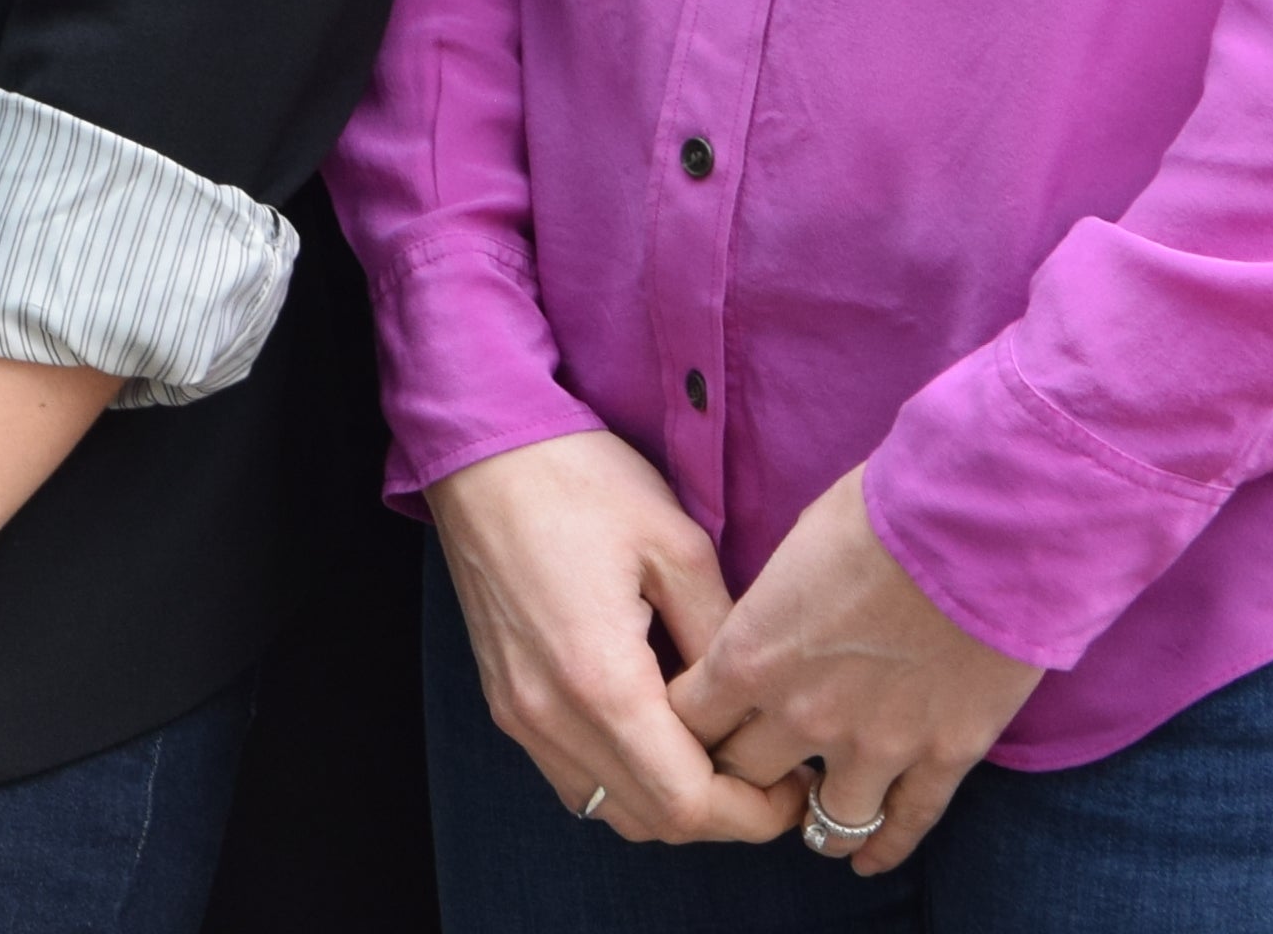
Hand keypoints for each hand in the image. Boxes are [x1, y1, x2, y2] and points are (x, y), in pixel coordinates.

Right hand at [426, 430, 796, 844]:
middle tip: (771, 776)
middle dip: (724, 815)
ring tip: (718, 756)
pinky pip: (575, 776)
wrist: (479, 450)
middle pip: (652, 821)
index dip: (754, 814)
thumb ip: (724, 643)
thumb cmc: (580, 483)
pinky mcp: (505, 700)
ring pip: (610, 808)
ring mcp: (518, 712)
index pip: (688, 803)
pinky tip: (660, 734)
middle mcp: (549, 715)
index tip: (794, 785)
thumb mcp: (677, 548)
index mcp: (599, 681)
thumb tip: (763, 708)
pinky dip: (626, 779)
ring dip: (672, 803)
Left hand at [669, 468, 1042, 879]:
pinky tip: (868, 860)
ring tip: (806, 817)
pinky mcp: (944, 754)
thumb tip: (765, 623)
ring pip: (823, 816)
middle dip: (738, 773)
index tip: (692, 723)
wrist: (979, 525)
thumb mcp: (792, 549)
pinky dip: (883, 848)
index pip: (685, 721)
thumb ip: (769, 606)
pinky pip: (907, 823)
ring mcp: (875, 743)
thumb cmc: (879, 512)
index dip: (683, 726)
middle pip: (743, 774)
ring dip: (809, 817)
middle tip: (746, 770)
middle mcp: (801, 713)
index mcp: (749, 655)